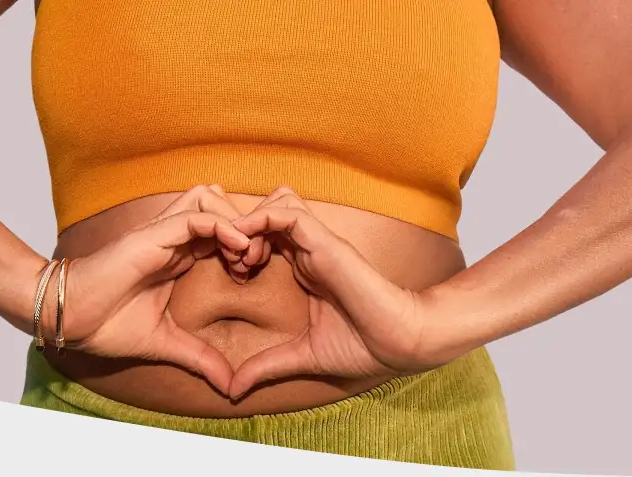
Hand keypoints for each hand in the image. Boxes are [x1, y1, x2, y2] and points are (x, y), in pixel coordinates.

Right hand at [52, 185, 256, 391]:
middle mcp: (172, 239)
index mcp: (176, 258)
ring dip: (234, 221)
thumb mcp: (165, 343)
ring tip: (245, 254)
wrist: (67, 318)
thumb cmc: (104, 325)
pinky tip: (238, 248)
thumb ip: (199, 357)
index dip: (244, 245)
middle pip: (220, 206)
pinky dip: (220, 226)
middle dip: (245, 226)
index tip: (253, 274)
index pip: (220, 233)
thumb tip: (229, 384)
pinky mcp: (151, 236)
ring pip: (209, 199)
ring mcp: (161, 234)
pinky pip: (194, 217)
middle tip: (254, 260)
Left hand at [225, 187, 473, 397]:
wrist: (399, 344)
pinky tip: (247, 251)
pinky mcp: (325, 242)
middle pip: (267, 212)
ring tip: (242, 256)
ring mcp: (318, 243)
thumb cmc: (363, 348)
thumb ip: (266, 365)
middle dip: (240, 230)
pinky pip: (287, 212)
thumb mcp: (301, 356)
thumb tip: (233, 389)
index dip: (241, 247)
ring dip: (250, 221)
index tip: (233, 276)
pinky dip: (260, 221)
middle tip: (232, 263)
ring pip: (276, 202)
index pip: (266, 236)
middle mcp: (310, 250)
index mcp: (305, 268)